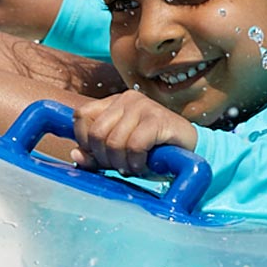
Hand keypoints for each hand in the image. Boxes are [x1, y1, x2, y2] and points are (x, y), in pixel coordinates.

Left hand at [70, 90, 198, 177]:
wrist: (190, 149)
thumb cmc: (152, 151)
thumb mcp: (119, 154)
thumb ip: (95, 155)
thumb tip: (76, 155)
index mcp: (113, 102)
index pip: (81, 116)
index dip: (85, 142)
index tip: (101, 157)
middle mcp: (126, 99)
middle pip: (96, 133)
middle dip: (105, 158)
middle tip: (120, 166)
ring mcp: (142, 106)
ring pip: (114, 142)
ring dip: (123, 163)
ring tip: (134, 167)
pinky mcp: (157, 118)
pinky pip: (134, 145)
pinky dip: (136, 162)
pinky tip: (144, 164)